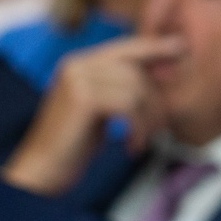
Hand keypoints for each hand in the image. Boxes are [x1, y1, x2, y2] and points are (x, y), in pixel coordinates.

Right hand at [2, 36, 183, 195]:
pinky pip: (129, 105)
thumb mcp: (98, 112)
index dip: (155, 47)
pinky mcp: (82, 97)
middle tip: (158, 129)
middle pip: (136, 70)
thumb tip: (156, 75)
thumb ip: (118, 90)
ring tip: (141, 142)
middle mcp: (76, 64)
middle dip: (155, 101)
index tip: (181, 49)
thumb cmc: (69, 149)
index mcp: (78, 64)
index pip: (126, 47)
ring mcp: (78, 78)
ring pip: (135, 88)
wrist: (39, 172)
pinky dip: (137, 128)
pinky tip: (131, 147)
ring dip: (147, 119)